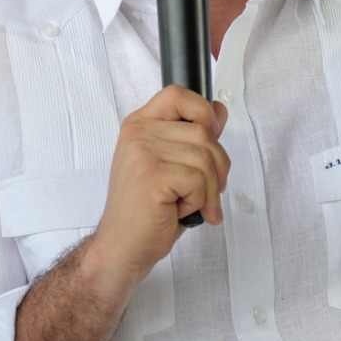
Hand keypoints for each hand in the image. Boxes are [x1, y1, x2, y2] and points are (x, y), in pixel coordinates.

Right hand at [90, 86, 229, 285]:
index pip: (178, 94)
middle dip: (218, 167)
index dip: (203, 111)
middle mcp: (138, 133)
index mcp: (140, 124)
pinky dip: (200, 203)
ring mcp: (142, 152)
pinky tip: (179, 212)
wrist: (122, 246)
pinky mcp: (151, 175)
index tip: (211, 136)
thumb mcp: (173, 165)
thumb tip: (219, 110)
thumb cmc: (147, 210)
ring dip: (209, 190)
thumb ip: (194, 136)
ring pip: (206, 158)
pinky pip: (199, 181)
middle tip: (206, 192)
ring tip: (190, 205)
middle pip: (204, 132)